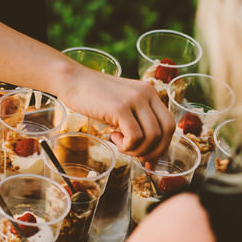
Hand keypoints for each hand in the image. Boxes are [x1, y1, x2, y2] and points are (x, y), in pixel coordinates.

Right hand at [58, 65, 174, 159]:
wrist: (72, 80)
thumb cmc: (94, 98)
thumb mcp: (122, 107)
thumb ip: (136, 124)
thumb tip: (148, 157)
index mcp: (150, 93)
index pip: (169, 124)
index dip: (163, 146)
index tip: (150, 160)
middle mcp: (147, 94)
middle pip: (166, 131)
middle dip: (154, 151)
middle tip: (137, 156)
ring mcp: (135, 99)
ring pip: (152, 137)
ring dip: (137, 149)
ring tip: (120, 144)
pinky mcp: (120, 107)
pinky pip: (135, 136)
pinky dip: (127, 146)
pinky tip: (114, 139)